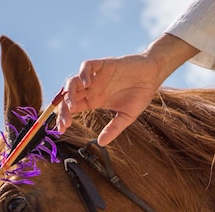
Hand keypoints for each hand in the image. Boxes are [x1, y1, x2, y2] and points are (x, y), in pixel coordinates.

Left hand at [56, 35, 197, 145]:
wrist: (152, 76)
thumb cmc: (140, 95)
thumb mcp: (126, 117)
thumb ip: (113, 129)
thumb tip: (100, 143)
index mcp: (94, 100)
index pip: (72, 108)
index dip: (65, 117)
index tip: (62, 129)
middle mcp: (92, 88)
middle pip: (69, 96)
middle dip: (63, 109)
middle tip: (64, 122)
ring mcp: (96, 76)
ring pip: (74, 81)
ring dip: (69, 92)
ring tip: (71, 104)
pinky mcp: (103, 64)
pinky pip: (87, 66)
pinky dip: (83, 73)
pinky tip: (87, 84)